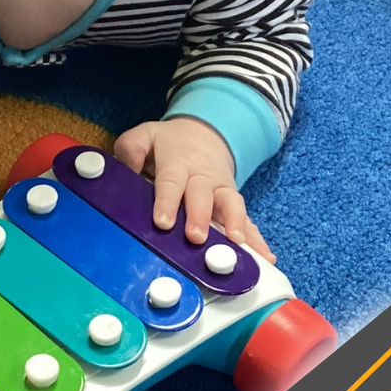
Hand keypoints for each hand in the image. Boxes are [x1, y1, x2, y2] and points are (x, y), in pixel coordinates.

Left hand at [114, 117, 274, 263]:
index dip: (167, 202)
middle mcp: (203, 178)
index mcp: (178, 163)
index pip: (171, 182)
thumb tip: (125, 167)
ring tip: (237, 245)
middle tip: (196, 238)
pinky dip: (257, 239)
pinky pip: (247, 221)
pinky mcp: (234, 204)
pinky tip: (265, 257)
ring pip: (232, 206)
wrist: (207, 133)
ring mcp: (222, 191)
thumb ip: (132, 149)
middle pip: (203, 197)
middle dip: (201, 217)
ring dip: (235, 226)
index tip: (162, 222)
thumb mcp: (147, 135)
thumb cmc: (171, 143)